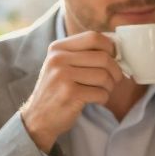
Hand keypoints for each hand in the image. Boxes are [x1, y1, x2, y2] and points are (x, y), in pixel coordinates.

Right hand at [21, 31, 123, 151]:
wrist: (37, 118)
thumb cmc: (57, 90)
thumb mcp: (62, 66)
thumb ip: (83, 54)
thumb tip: (116, 47)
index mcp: (57, 48)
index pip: (93, 37)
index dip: (110, 47)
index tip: (114, 58)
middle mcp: (58, 59)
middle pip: (103, 57)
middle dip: (115, 70)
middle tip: (115, 79)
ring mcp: (62, 76)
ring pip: (104, 76)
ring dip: (110, 86)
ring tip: (103, 91)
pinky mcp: (70, 94)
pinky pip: (101, 93)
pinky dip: (104, 98)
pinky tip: (96, 100)